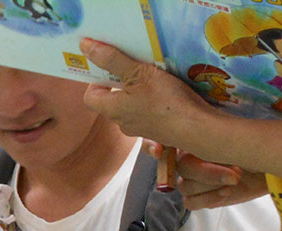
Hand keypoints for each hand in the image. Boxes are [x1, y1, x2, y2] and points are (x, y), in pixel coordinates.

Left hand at [80, 38, 215, 149]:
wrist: (195, 128)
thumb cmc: (166, 100)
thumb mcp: (139, 72)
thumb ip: (112, 60)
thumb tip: (86, 47)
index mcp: (113, 110)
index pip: (90, 97)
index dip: (95, 82)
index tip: (109, 70)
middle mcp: (122, 123)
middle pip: (111, 102)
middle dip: (119, 84)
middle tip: (133, 68)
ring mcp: (139, 130)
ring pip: (130, 108)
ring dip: (137, 93)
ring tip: (153, 79)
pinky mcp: (156, 132)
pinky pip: (147, 115)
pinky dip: (151, 104)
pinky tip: (166, 95)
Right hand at [143, 141, 267, 209]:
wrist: (273, 164)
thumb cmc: (255, 144)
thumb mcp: (236, 133)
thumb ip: (211, 133)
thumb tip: (193, 136)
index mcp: (188, 138)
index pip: (156, 142)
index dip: (152, 147)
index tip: (159, 150)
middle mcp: (185, 159)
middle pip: (179, 167)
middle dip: (206, 171)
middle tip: (234, 173)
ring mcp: (191, 179)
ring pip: (185, 186)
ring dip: (212, 183)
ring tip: (235, 179)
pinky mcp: (199, 197)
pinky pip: (191, 202)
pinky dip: (209, 198)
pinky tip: (228, 192)